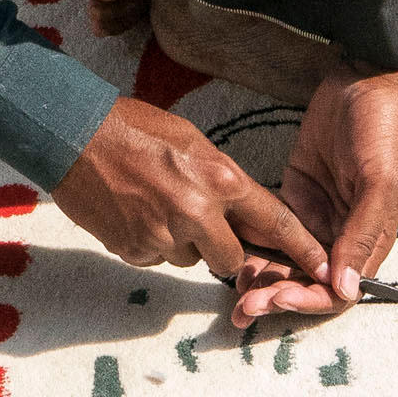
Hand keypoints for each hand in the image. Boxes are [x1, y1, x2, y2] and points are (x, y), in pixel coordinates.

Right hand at [54, 97, 329, 284]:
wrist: (72, 135)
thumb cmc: (134, 128)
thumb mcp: (192, 141)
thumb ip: (222, 180)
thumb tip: (240, 210)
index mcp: (220, 180)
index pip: (274, 222)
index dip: (302, 248)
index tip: (325, 268)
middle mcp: (197, 214)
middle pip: (230, 259)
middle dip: (221, 248)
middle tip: (196, 218)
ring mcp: (163, 237)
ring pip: (190, 260)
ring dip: (181, 242)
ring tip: (154, 204)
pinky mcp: (133, 251)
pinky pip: (156, 259)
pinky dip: (150, 243)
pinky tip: (133, 212)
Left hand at [231, 66, 397, 322]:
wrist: (365, 79)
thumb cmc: (384, 130)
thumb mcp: (381, 183)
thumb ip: (362, 236)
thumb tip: (345, 290)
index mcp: (370, 240)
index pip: (339, 291)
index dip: (309, 300)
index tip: (278, 299)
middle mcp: (343, 236)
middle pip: (309, 283)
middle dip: (278, 298)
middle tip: (244, 309)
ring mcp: (317, 217)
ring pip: (288, 264)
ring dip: (265, 282)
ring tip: (235, 295)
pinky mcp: (294, 196)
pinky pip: (272, 233)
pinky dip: (255, 250)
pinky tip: (233, 260)